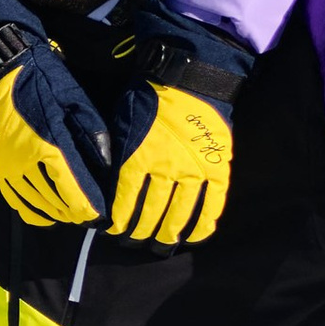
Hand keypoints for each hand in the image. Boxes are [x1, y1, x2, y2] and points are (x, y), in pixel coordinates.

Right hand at [0, 0, 112, 227]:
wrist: (0, 72)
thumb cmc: (43, 82)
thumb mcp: (75, 101)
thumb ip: (92, 134)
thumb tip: (106, 165)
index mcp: (47, 145)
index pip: (72, 189)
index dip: (88, 206)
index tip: (100, 214)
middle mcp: (23, 161)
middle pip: (54, 201)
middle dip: (74, 212)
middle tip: (89, 216)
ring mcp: (5, 167)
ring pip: (35, 203)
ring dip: (55, 213)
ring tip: (71, 215)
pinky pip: (15, 200)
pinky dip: (32, 210)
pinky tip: (46, 214)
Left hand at [103, 0, 255, 247]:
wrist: (189, 79)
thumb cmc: (148, 98)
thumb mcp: (121, 124)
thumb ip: (116, 156)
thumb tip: (106, 186)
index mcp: (138, 159)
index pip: (125, 202)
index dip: (119, 222)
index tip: (114, 232)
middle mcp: (166, 170)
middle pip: (152, 214)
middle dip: (141, 233)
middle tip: (135, 243)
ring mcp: (195, 171)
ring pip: (180, 215)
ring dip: (169, 235)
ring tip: (161, 247)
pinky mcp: (217, 169)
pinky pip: (211, 206)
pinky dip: (202, 225)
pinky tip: (193, 237)